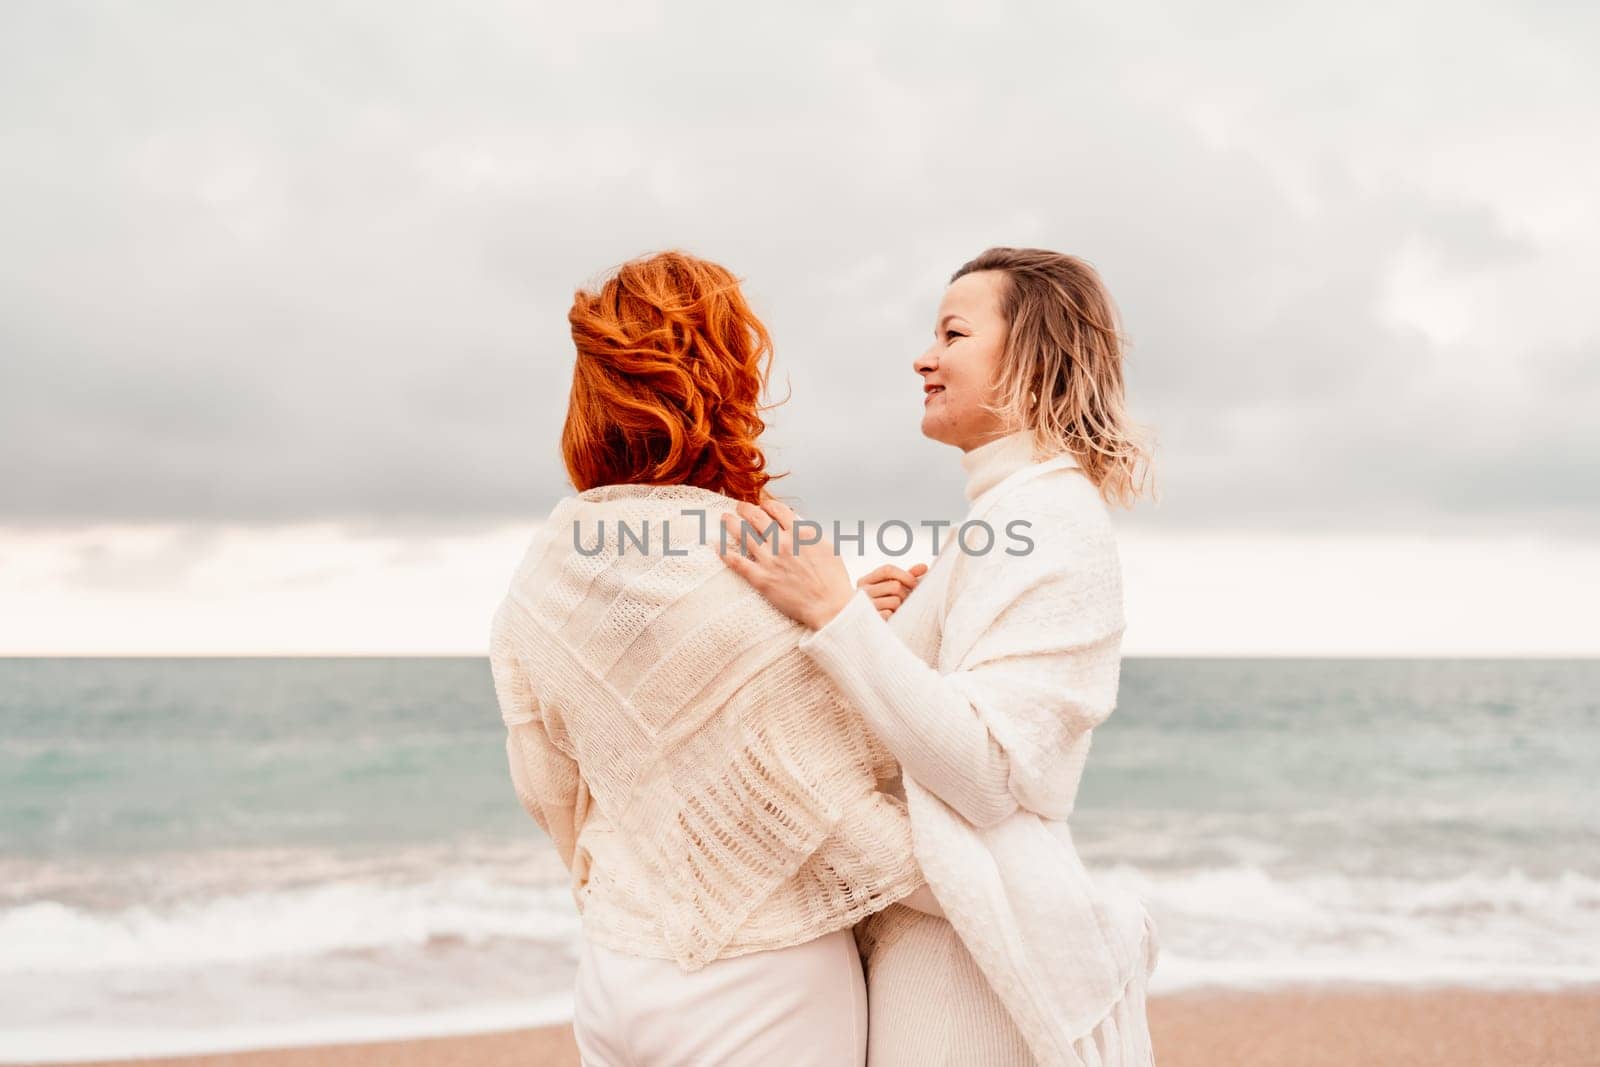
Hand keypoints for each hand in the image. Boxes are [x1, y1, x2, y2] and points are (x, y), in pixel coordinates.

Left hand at [718, 496, 855, 630]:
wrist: (829, 606)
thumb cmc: (833, 579)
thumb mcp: (827, 546)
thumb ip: (809, 532)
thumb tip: (796, 523)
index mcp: (800, 532)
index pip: (777, 510)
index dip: (767, 505)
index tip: (762, 506)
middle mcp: (783, 542)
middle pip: (757, 518)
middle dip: (745, 509)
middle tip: (739, 507)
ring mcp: (770, 560)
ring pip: (744, 535)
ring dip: (732, 524)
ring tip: (725, 519)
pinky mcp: (762, 579)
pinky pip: (738, 563)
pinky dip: (725, 553)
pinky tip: (717, 546)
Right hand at [857, 563, 928, 618]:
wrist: (864, 627)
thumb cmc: (881, 603)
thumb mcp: (889, 587)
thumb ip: (906, 576)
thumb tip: (924, 566)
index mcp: (865, 580)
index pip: (887, 570)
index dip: (905, 575)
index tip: (915, 583)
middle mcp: (862, 591)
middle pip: (894, 586)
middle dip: (905, 593)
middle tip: (905, 600)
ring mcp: (865, 606)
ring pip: (895, 601)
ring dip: (900, 607)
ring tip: (896, 610)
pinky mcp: (870, 620)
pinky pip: (890, 615)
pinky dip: (894, 617)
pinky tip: (891, 618)